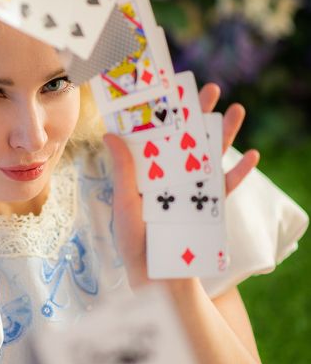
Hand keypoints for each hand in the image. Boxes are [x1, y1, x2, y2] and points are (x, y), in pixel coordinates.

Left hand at [102, 83, 259, 286]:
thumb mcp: (125, 203)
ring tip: (235, 110)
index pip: (154, 135)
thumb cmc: (133, 241)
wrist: (156, 277)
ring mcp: (191, 189)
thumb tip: (111, 134)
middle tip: (208, 89)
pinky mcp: (209, 207)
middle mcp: (170, 175)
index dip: (161, 112)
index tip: (168, 87)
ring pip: (210, 155)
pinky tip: (252, 155)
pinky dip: (240, 172)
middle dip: (198, 113)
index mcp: (146, 171)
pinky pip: (227, 186)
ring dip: (225, 133)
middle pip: (186, 138)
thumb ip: (124, 170)